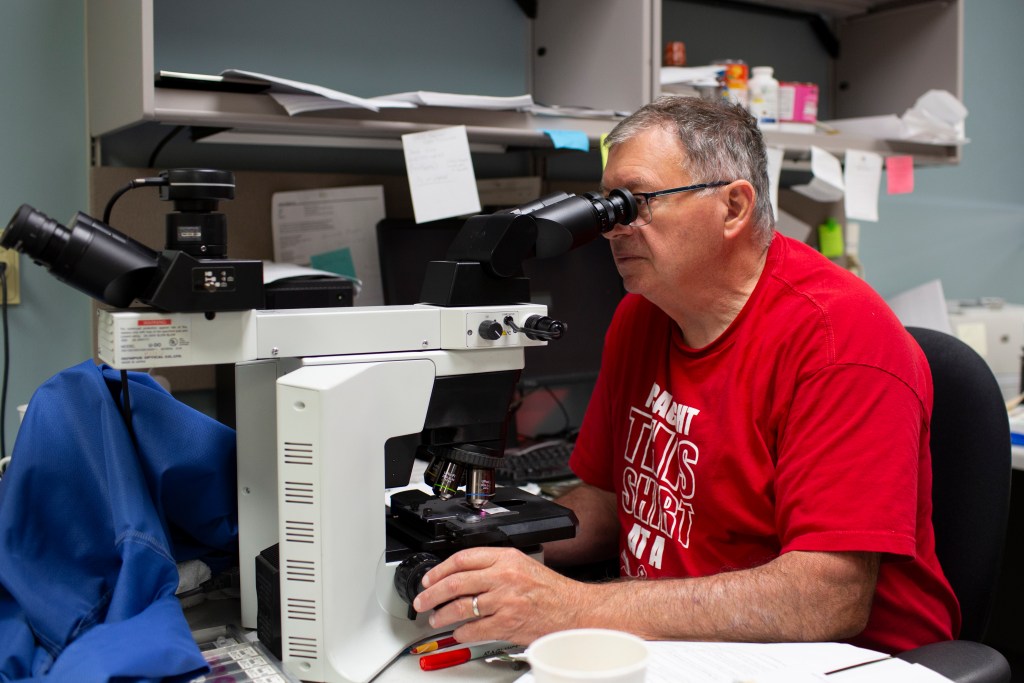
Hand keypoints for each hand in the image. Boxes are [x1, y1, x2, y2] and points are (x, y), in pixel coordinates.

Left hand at [412, 546, 584, 644]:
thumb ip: (494, 565)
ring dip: (443, 615)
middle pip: (455, 582)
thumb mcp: (522, 564)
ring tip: (436, 619)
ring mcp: (504, 601)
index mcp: (505, 558)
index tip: (429, 578)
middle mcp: (503, 577)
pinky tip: (458, 633)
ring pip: (461, 607)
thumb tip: (462, 574)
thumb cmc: (549, 590)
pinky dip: (461, 633)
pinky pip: (474, 629)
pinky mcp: (506, 623)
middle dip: (432, 593)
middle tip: (422, 600)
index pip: (462, 559)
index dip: (439, 570)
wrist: (572, 610)